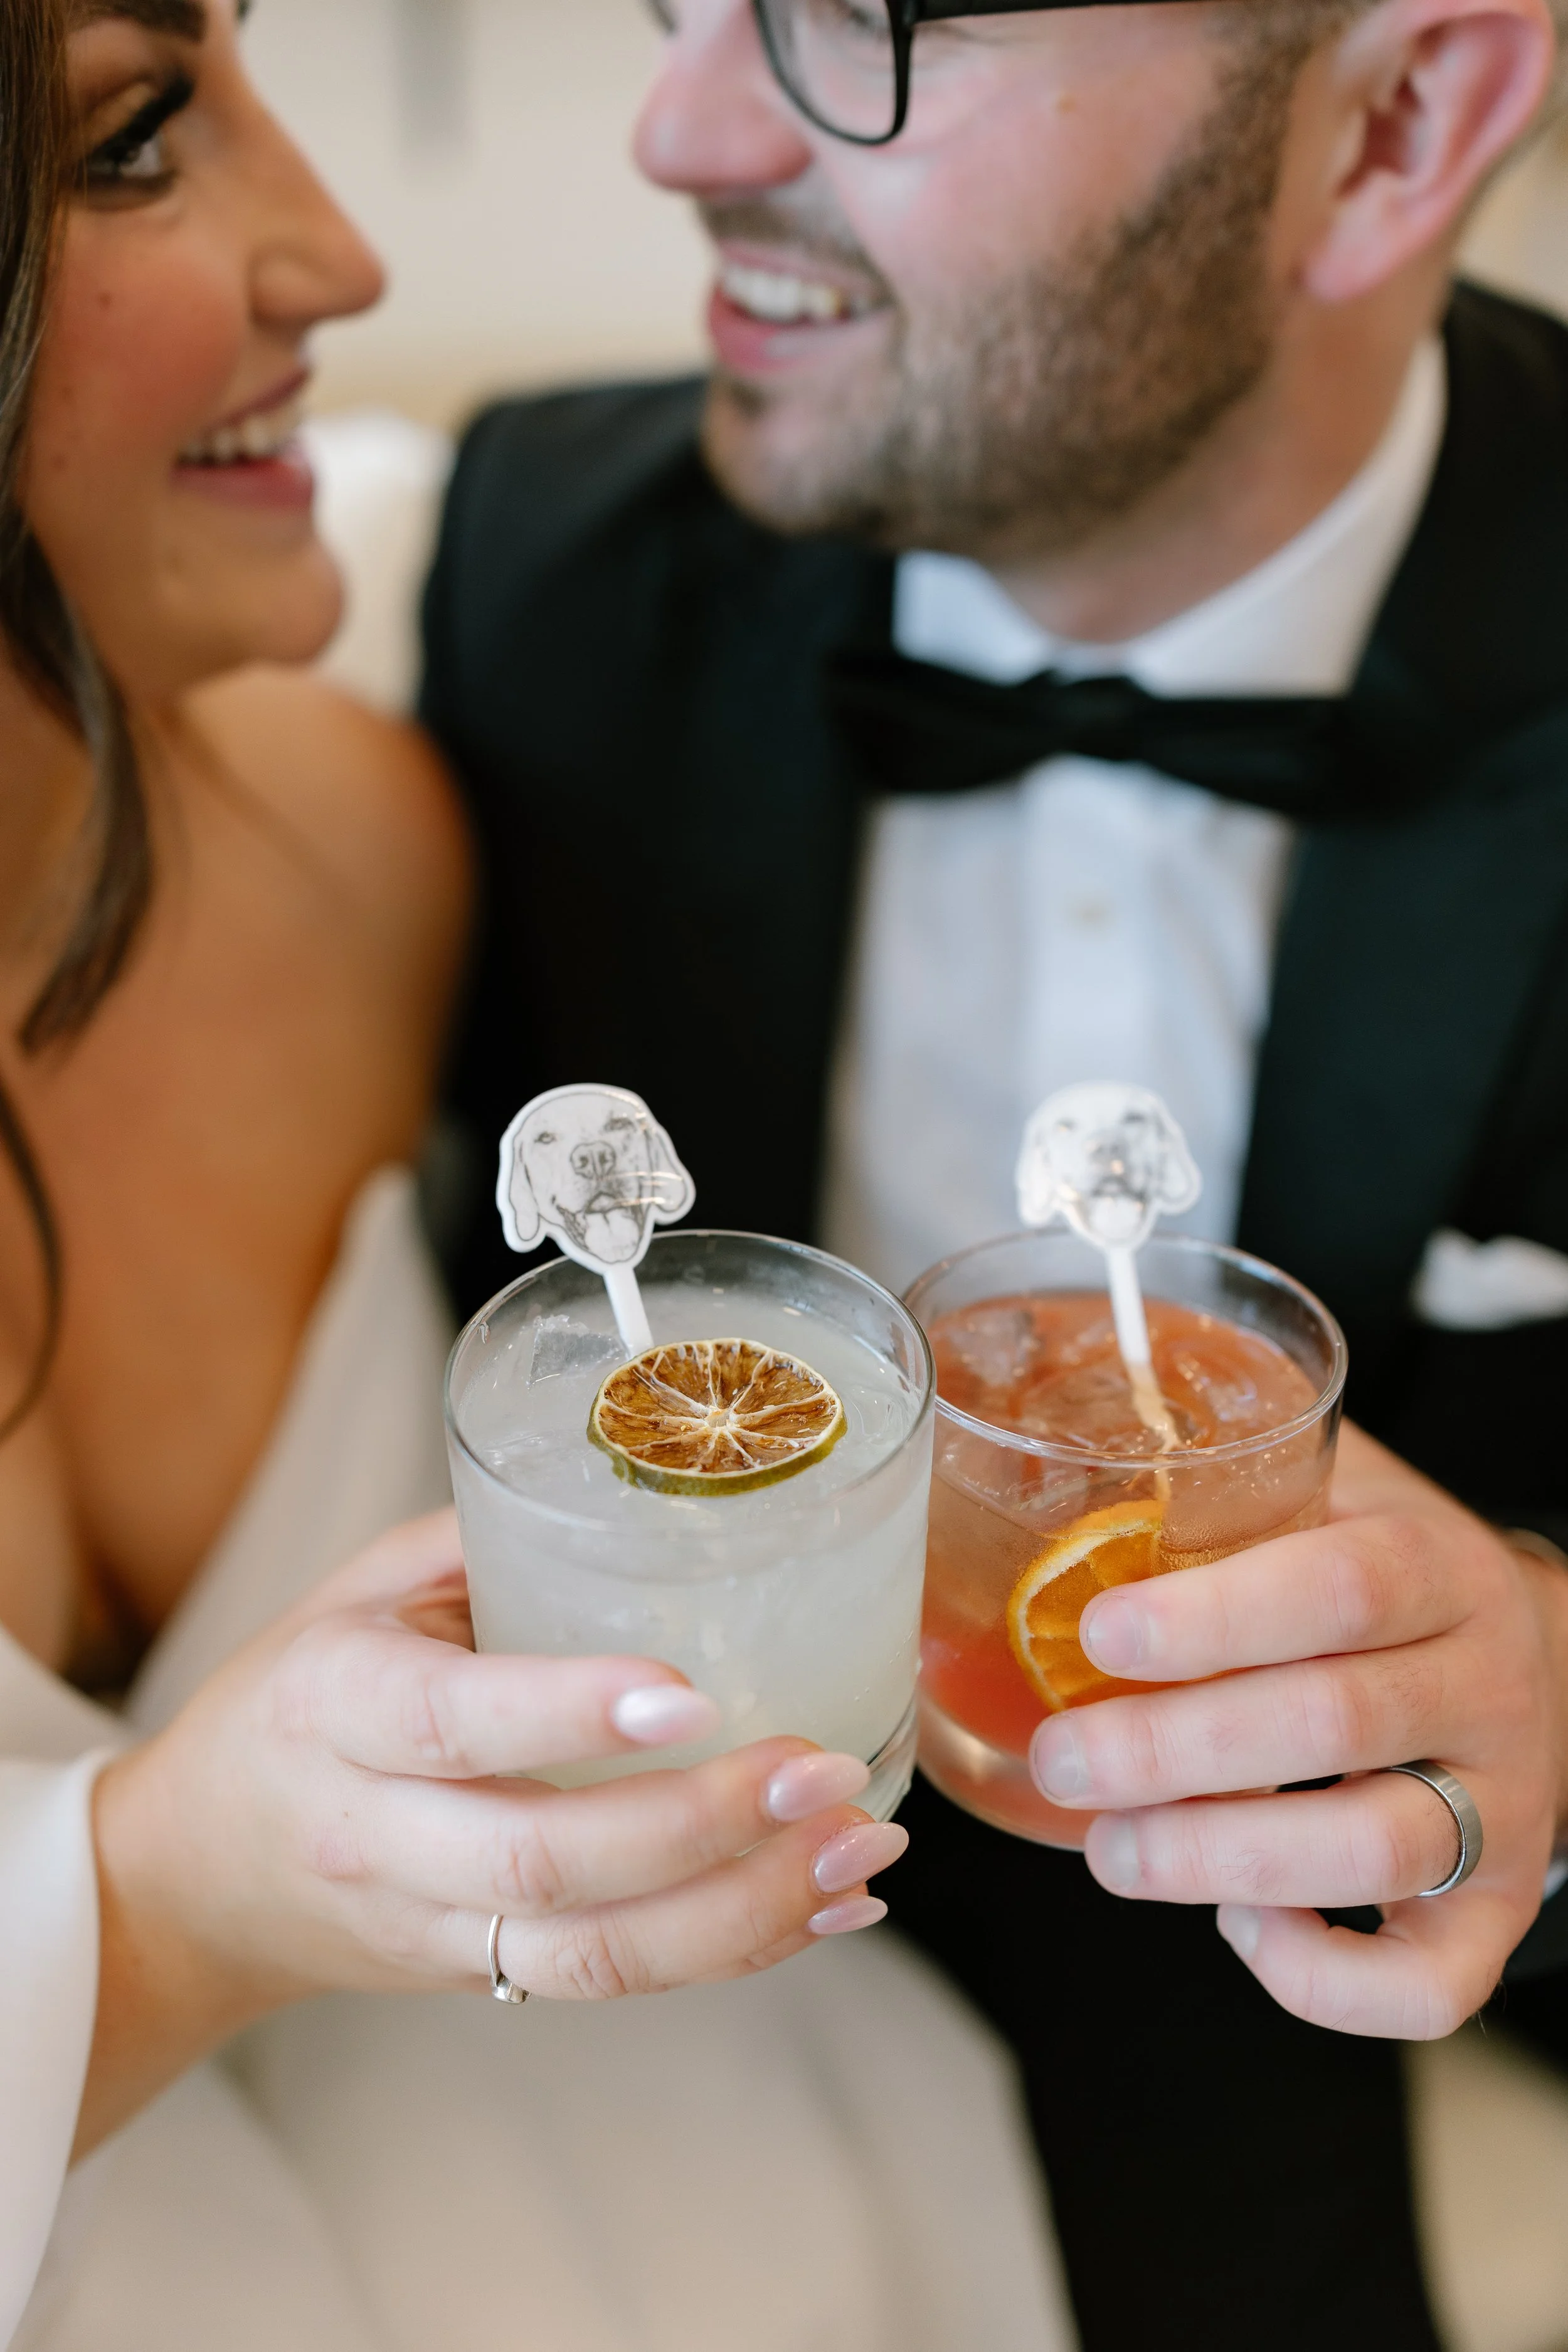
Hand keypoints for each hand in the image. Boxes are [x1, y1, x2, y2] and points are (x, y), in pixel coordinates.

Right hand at [83, 1511, 905, 2150]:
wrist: (196, 1878)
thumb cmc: (298, 1700)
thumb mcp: (356, 1593)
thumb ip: (487, 1543)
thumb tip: (656, 1491)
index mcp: (335, 1705)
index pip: (454, 1722)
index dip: (570, 1714)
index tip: (686, 1690)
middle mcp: (379, 1833)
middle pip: (544, 1860)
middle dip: (702, 1825)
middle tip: (822, 1768)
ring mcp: (433, 1927)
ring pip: (593, 1955)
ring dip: (746, 1909)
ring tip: (860, 1850)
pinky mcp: (482, 1980)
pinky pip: (613, 1984)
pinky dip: (736, 1952)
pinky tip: (830, 1908)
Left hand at [1027, 1424, 1567, 2038]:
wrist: (1536, 1654)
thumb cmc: (1380, 1575)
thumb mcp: (1330, 1493)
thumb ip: (1224, 1476)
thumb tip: (1038, 1453)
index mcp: (1438, 1565)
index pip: (1339, 1587)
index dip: (1212, 1618)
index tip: (1099, 1633)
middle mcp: (1487, 1683)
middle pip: (1334, 1723)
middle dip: (1171, 1752)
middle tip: (1062, 1759)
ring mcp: (1507, 1804)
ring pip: (1375, 1849)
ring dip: (1218, 1860)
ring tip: (1111, 1851)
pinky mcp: (1498, 1909)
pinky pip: (1429, 1982)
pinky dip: (1320, 1979)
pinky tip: (1238, 1926)